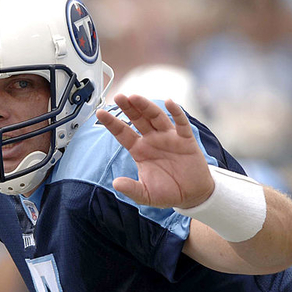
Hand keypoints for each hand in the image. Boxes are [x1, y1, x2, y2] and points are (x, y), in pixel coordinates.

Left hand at [95, 94, 213, 208]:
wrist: (192, 195)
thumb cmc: (167, 192)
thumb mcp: (146, 194)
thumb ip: (131, 189)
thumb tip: (116, 183)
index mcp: (139, 150)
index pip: (123, 132)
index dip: (112, 123)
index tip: (100, 112)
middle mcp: (152, 139)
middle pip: (138, 119)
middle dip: (129, 108)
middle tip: (119, 96)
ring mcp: (169, 137)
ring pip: (156, 117)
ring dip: (146, 106)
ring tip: (135, 97)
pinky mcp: (186, 139)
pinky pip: (181, 123)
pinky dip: (176, 112)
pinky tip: (169, 102)